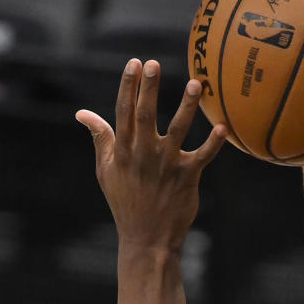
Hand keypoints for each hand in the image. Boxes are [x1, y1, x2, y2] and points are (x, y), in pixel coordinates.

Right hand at [76, 60, 225, 251]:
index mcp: (124, 151)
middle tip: (154, 63)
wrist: (146, 239)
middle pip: (146, 115)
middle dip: (149, 88)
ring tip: (195, 84)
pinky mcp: (186, 178)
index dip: (128, 87)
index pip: (123, 112)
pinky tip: (222, 127)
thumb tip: (82, 114)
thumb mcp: (106, 171)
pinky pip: (202, 157)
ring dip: (186, 106)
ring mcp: (166, 166)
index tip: (135, 63)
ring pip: (178, 130)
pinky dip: (213, 143)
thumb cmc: (126, 202)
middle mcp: (144, 155)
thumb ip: (100, 138)